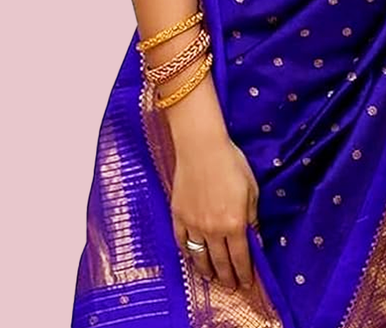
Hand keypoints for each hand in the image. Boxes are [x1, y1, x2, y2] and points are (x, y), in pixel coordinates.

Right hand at [171, 135, 258, 289]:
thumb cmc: (230, 163)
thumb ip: (252, 217)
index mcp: (234, 224)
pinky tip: (192, 257)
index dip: (244, 274)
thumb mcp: (251, 190)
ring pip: (200, 256)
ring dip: (207, 270)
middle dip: (227, 277)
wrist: (201, 147)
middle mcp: (213, 229)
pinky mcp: (178, 215)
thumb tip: (254, 237)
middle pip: (220, 262)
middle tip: (231, 286)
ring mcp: (193, 224)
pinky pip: (182, 241)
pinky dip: (187, 253)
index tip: (247, 283)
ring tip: (211, 277)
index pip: (240, 258)